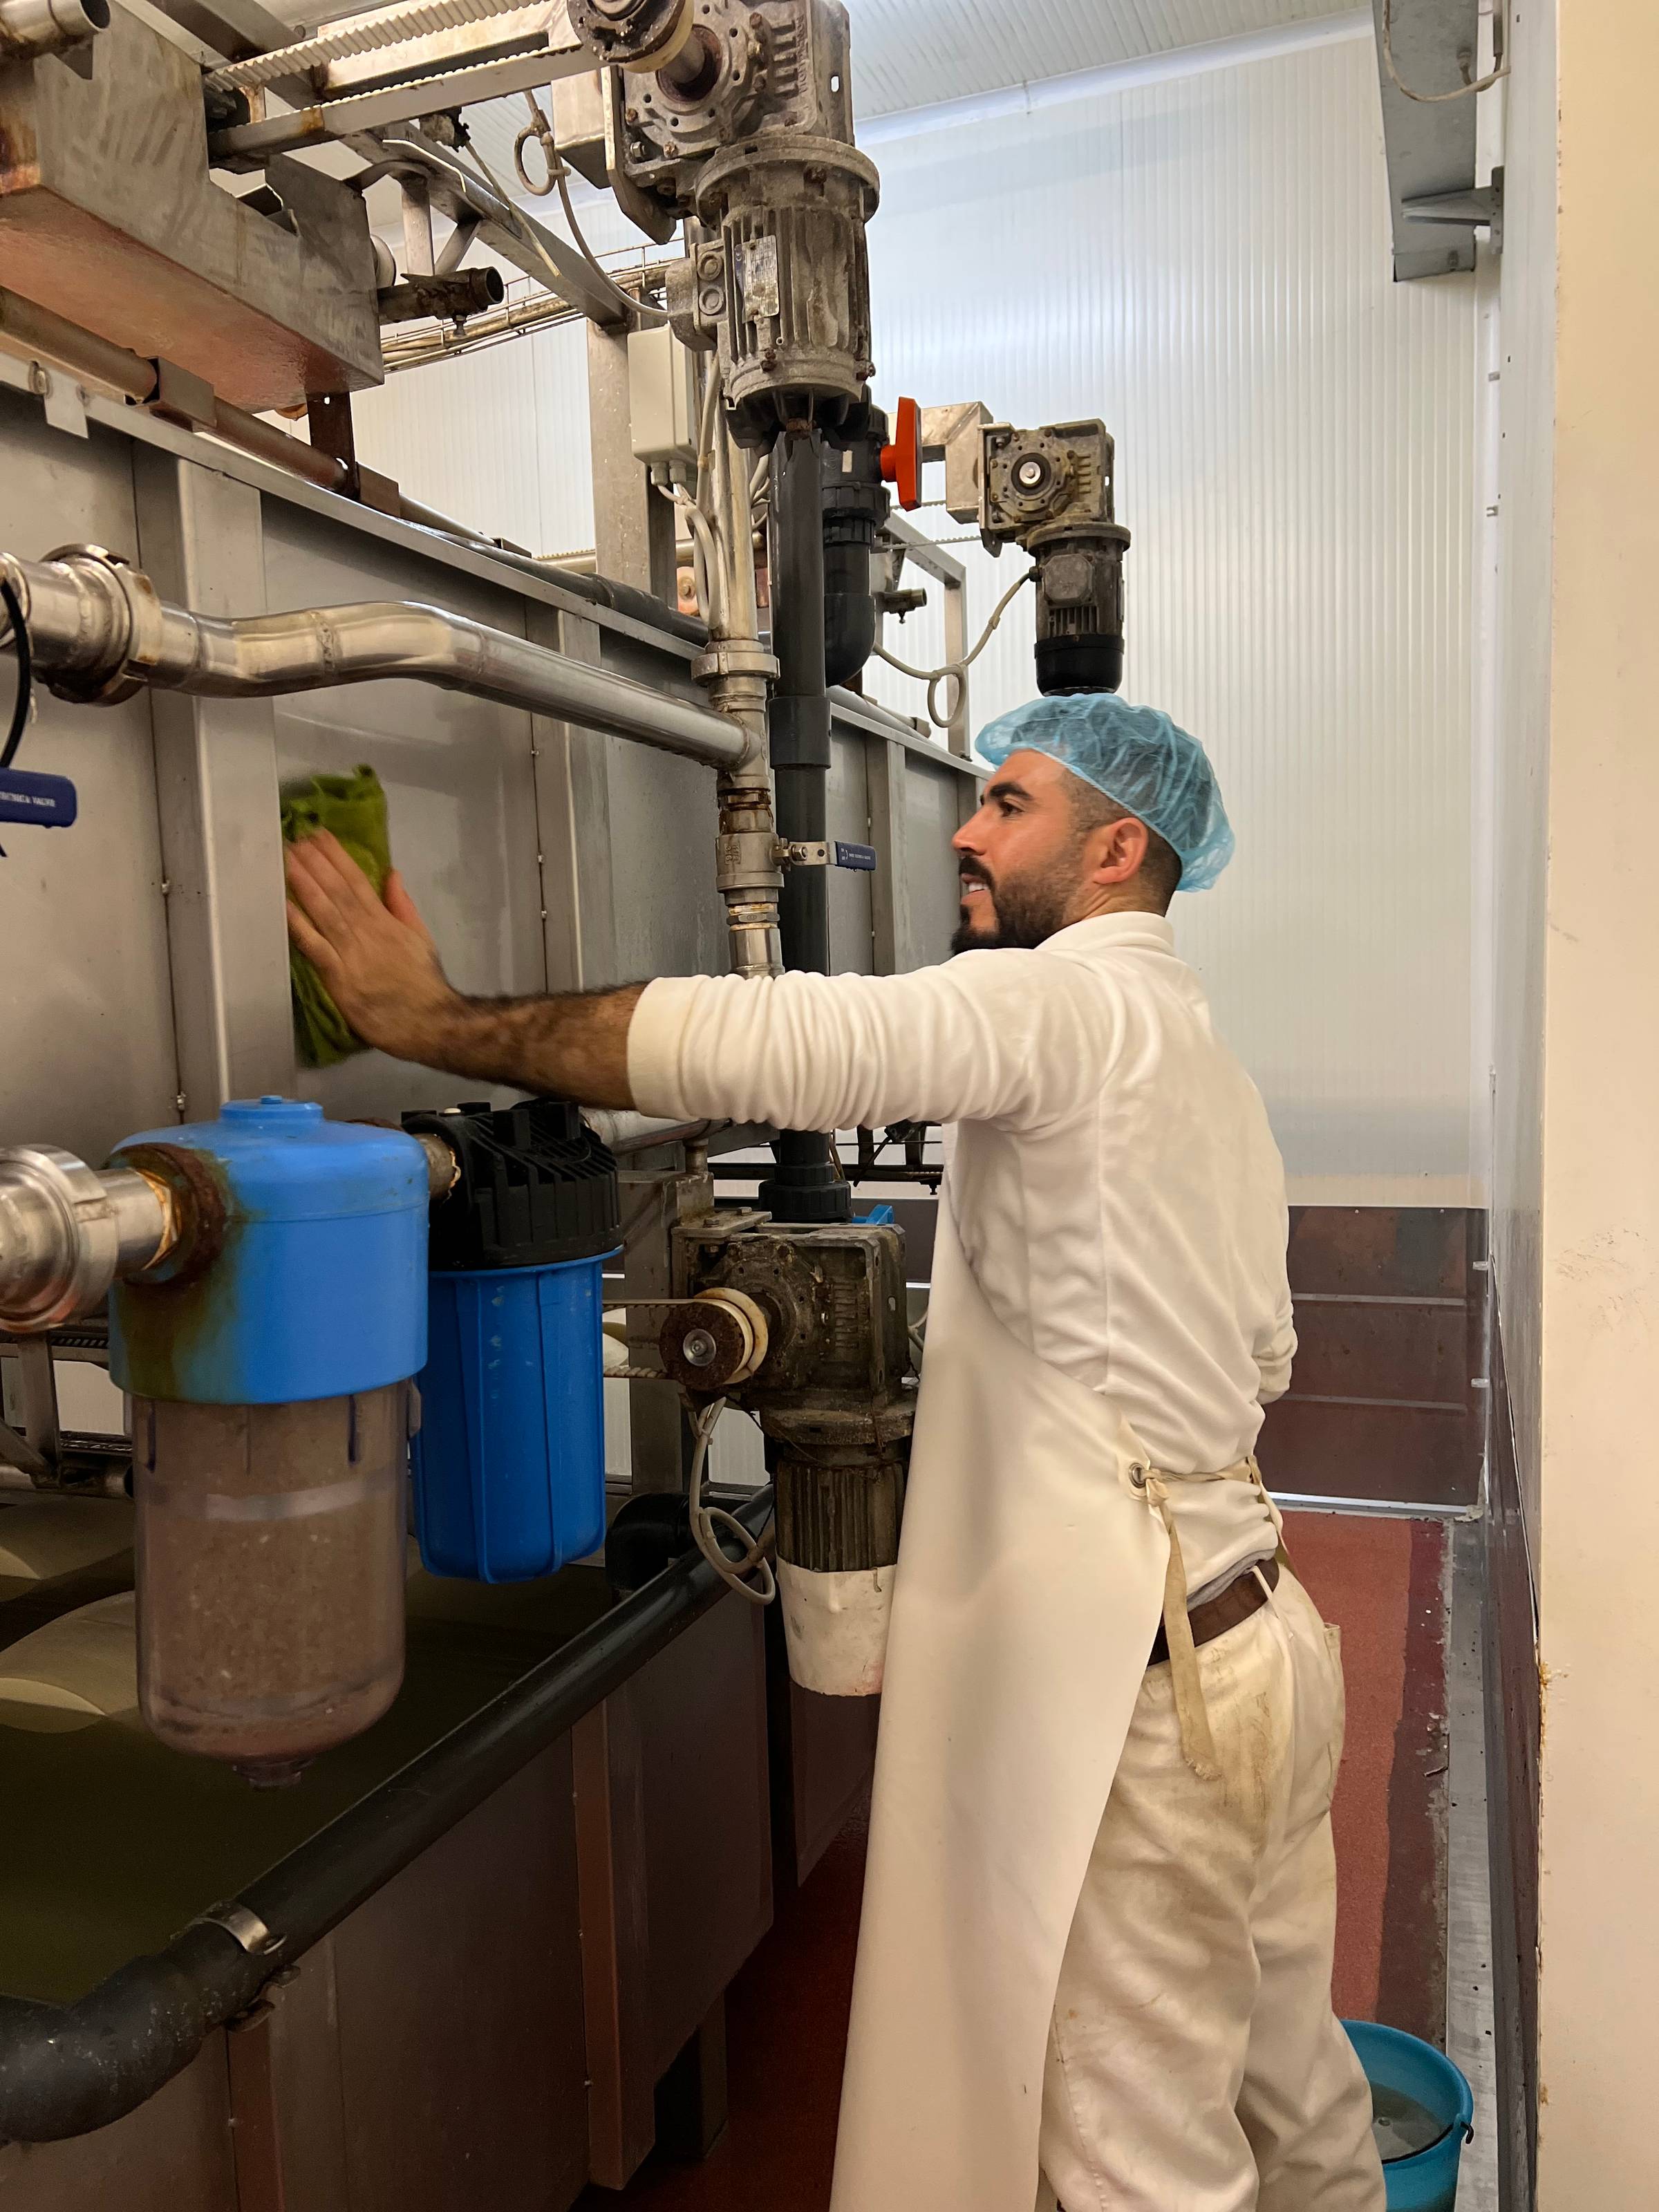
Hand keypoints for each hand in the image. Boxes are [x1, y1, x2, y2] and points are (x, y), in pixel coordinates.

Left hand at [285, 831, 461, 1064]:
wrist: (431, 1021)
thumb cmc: (423, 982)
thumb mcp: (420, 937)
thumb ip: (403, 905)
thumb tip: (392, 873)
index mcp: (384, 920)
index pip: (358, 881)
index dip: (336, 857)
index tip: (319, 835)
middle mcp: (366, 931)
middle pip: (337, 891)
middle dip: (315, 863)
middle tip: (293, 838)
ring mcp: (352, 953)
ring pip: (324, 912)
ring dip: (304, 884)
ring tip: (285, 860)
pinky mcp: (340, 978)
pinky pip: (315, 947)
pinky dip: (300, 926)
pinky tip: (283, 907)